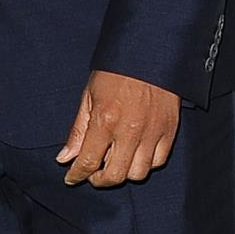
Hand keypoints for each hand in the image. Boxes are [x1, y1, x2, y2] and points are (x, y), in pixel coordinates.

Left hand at [58, 71, 180, 187]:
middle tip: (93, 174)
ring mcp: (152, 132)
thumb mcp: (88, 97)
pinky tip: (134, 155)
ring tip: (114, 163)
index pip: (88, 161)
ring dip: (123, 173)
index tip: (71, 178)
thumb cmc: (115, 73)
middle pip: (115, 175)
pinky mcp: (170, 130)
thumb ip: (78, 131)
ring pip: (138, 173)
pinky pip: (158, 161)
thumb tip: (65, 158)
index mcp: (105, 120)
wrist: (149, 53)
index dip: (77, 175)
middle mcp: (130, 130)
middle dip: (100, 180)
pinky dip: (145, 164)